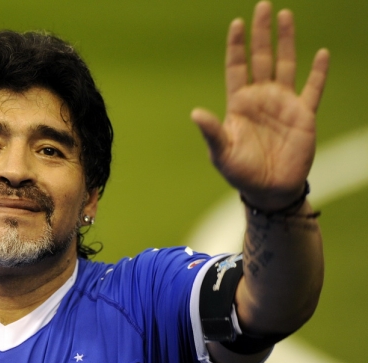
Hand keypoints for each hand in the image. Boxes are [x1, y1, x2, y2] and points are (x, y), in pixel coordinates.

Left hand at [191, 1, 329, 209]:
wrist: (269, 190)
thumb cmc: (240, 172)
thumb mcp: (222, 152)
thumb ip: (212, 131)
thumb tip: (195, 113)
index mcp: (239, 103)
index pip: (237, 66)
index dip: (236, 46)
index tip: (236, 24)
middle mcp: (261, 98)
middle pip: (262, 57)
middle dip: (261, 33)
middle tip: (263, 6)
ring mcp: (284, 104)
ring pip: (286, 64)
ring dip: (287, 41)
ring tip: (286, 16)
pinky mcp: (304, 115)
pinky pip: (313, 89)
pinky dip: (318, 73)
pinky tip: (321, 54)